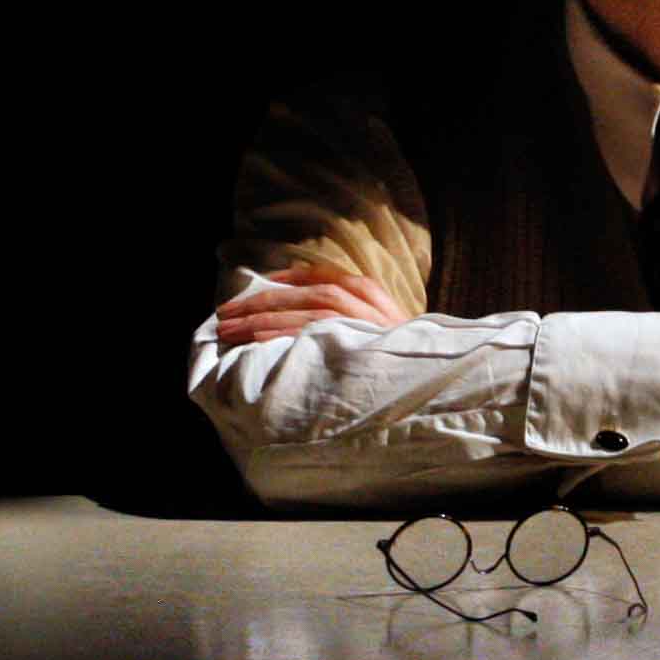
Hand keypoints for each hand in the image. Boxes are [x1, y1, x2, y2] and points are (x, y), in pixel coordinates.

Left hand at [216, 266, 415, 345]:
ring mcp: (363, 321)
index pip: (319, 275)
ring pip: (303, 310)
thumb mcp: (377, 332)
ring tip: (230, 331)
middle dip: (259, 302)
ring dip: (261, 319)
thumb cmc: (400, 364)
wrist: (436, 383)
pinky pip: (312, 332)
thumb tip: (300, 321)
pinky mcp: (358, 342)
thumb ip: (347, 320)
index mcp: (369, 292)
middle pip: (303, 292)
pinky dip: (282, 334)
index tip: (253, 291)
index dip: (281, 281)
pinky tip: (255, 342)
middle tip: (224, 315)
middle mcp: (365, 300)